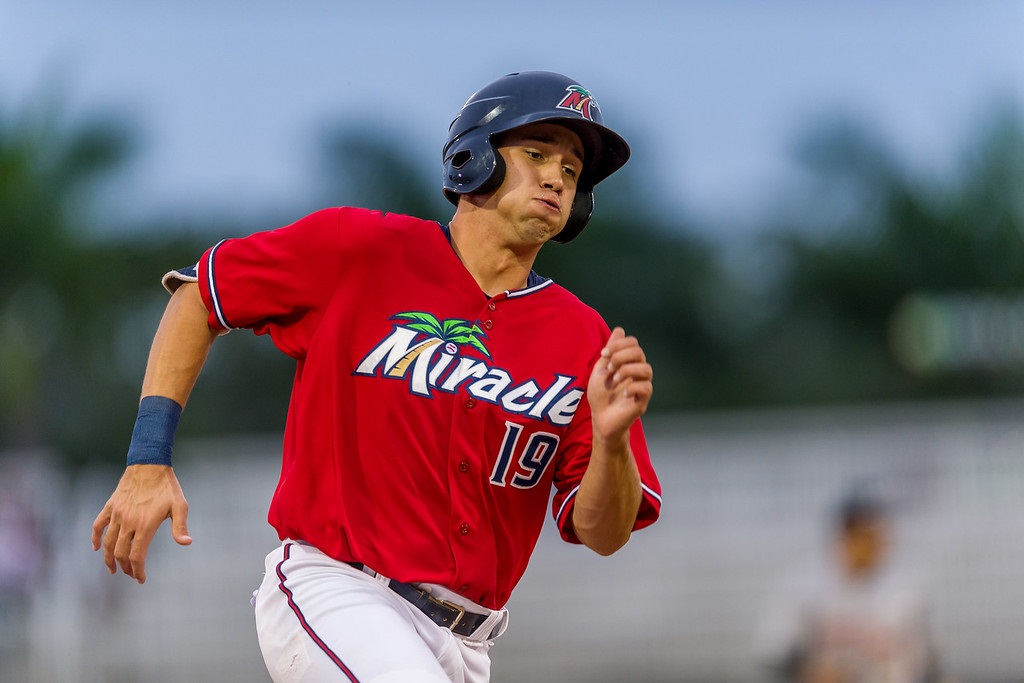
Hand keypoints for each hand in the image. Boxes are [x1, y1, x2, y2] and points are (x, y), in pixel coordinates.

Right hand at [90, 464, 191, 582]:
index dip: (138, 571)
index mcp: (145, 525)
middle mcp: (128, 522)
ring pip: (108, 543)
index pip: (137, 556)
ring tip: (113, 569)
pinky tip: (97, 548)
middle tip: (131, 574)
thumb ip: (180, 526)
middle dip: (125, 568)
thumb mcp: (180, 505)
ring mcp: (117, 514)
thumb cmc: (167, 486)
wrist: (149, 464)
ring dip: (109, 559)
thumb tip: (186, 543)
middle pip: (121, 553)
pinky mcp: (110, 506)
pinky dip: (95, 538)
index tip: (141, 579)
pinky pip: (98, 525)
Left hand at [586, 327, 652, 444]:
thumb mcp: (601, 368)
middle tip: (609, 367)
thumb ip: (611, 350)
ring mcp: (641, 386)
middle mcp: (637, 372)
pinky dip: (633, 387)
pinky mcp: (642, 401)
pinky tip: (623, 392)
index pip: (633, 343)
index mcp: (629, 362)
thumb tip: (620, 330)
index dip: (619, 344)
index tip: (604, 354)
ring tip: (614, 379)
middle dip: (621, 356)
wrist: (600, 418)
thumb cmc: (601, 395)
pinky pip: (646, 388)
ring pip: (647, 369)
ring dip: (627, 370)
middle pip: (640, 352)